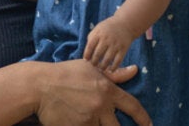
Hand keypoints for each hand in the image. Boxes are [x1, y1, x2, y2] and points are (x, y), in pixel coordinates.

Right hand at [35, 61, 150, 125]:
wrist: (39, 86)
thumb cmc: (65, 74)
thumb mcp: (91, 69)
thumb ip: (115, 75)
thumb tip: (135, 70)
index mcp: (107, 90)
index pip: (133, 106)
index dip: (143, 118)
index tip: (149, 125)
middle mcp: (101, 106)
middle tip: (108, 122)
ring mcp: (88, 119)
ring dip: (94, 124)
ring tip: (81, 113)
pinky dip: (80, 125)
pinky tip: (72, 119)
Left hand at [84, 18, 141, 72]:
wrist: (125, 24)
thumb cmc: (108, 28)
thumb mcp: (98, 28)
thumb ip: (91, 38)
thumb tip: (86, 52)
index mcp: (99, 34)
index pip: (90, 46)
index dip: (87, 55)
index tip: (86, 60)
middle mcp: (107, 39)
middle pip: (97, 54)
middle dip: (94, 62)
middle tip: (93, 65)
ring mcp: (115, 45)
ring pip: (107, 59)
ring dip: (103, 66)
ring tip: (101, 69)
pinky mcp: (123, 49)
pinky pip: (118, 60)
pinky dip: (114, 67)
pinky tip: (111, 70)